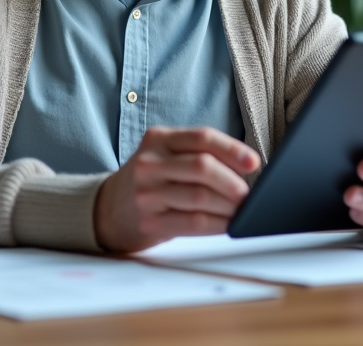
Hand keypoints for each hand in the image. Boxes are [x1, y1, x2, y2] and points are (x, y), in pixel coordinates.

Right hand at [94, 126, 260, 252]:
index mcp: (159, 139)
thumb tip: (248, 168)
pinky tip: (229, 225)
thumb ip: (199, 155)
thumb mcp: (166, 156)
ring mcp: (147, 193)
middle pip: (202, 167)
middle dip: (232, 182)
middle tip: (249, 194)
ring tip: (243, 210)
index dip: (232, 149)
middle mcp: (150, 163)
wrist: (108, 209)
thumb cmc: (151, 180)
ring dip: (229, 206)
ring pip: (200, 197)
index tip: (254, 162)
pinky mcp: (150, 222)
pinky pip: (193, 223)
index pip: (202, 137)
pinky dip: (218, 224)